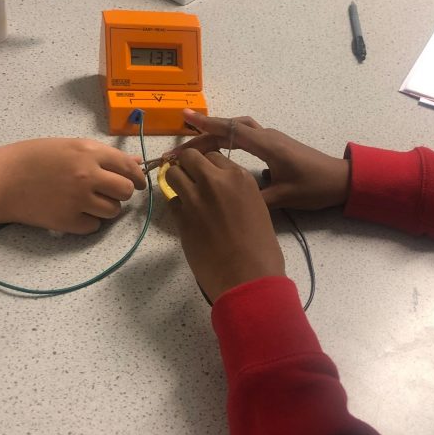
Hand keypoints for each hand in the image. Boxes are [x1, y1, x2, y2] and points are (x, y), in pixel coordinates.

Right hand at [0, 138, 146, 234]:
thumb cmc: (30, 157)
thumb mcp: (68, 146)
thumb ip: (102, 154)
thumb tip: (135, 162)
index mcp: (88, 153)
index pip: (129, 167)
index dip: (138, 176)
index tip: (139, 182)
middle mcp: (88, 176)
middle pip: (126, 191)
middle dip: (122, 193)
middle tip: (110, 192)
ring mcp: (78, 200)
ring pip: (113, 211)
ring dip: (106, 208)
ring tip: (88, 201)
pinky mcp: (68, 222)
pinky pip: (94, 226)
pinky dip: (88, 222)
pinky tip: (74, 212)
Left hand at [165, 149, 284, 302]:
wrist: (248, 277)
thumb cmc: (262, 248)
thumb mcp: (257, 207)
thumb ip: (236, 192)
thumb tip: (220, 190)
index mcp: (240, 178)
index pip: (214, 156)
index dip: (208, 166)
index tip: (207, 176)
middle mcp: (215, 181)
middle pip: (189, 157)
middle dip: (188, 166)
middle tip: (191, 181)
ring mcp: (195, 199)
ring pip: (173, 174)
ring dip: (177, 182)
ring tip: (186, 197)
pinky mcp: (181, 218)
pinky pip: (171, 201)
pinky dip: (176, 206)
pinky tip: (187, 218)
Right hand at [166, 110, 350, 210]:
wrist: (340, 180)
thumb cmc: (314, 187)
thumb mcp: (284, 197)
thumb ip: (256, 198)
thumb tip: (229, 199)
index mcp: (268, 145)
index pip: (231, 131)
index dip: (207, 125)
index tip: (185, 117)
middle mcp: (267, 137)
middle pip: (230, 128)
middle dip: (204, 134)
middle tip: (181, 148)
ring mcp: (272, 139)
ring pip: (238, 129)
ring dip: (216, 133)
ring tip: (195, 145)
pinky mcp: (275, 145)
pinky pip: (246, 135)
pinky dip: (229, 137)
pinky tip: (220, 149)